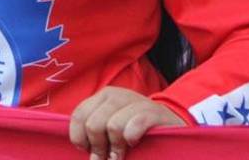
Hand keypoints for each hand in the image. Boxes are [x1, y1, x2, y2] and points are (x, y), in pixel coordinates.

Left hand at [69, 87, 186, 159]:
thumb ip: (95, 131)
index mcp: (103, 97)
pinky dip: (131, 138)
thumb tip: (81, 149)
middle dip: (98, 147)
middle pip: (93, 124)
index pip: (79, 115)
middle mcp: (117, 95)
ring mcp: (136, 101)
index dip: (80, 137)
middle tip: (106, 158)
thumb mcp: (111, 123)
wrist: (169, 122)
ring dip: (116, 148)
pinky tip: (134, 143)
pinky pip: (134, 126)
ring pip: (113, 127)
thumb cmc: (134, 127)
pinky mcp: (154, 112)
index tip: (88, 150)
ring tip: (120, 156)